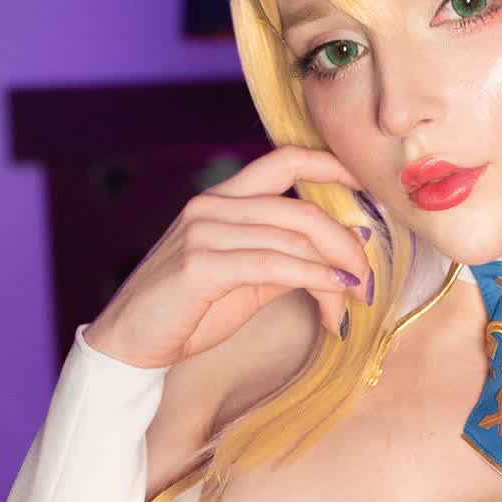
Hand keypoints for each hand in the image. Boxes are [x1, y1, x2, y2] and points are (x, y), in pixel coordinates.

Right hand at [85, 144, 374, 365]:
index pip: (285, 160)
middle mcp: (213, 205)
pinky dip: (313, 278)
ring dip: (336, 268)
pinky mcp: (200, 264)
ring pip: (293, 237)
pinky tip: (335, 294)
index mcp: (224, 198)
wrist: (130, 341)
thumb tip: (341, 261)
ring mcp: (204, 231)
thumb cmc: (189, 311)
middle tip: (370, 275)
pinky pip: (274, 263)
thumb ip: (286, 259)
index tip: (371, 190)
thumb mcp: (246, 279)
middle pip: (301, 208)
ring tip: (357, 296)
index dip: (333, 166)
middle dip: (347, 241)